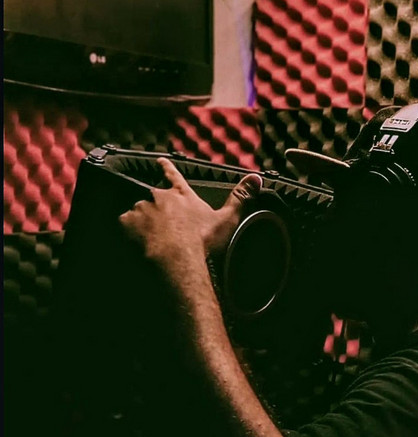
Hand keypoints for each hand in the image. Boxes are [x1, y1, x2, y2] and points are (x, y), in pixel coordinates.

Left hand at [120, 157, 261, 270]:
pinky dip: (129, 232)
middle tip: (159, 223)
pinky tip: (135, 242)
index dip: (167, 168)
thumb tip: (257, 178)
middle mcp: (160, 197)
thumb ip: (240, 197)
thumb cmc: (203, 241)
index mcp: (183, 196)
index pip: (174, 176)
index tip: (159, 160)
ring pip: (137, 211)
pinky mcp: (128, 222)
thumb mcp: (227, 219)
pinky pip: (124, 224)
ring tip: (148, 238)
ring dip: (141, 222)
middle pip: (153, 196)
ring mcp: (142, 208)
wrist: (178, 258)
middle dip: (155, 207)